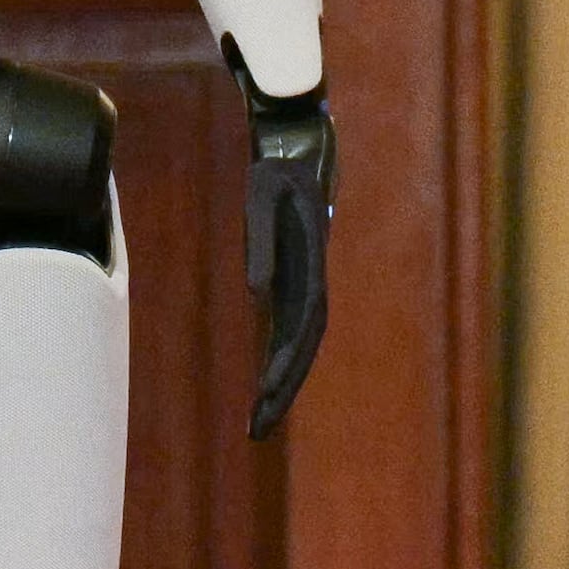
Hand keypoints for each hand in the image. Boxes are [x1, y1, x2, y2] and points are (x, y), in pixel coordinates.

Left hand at [237, 65, 335, 438]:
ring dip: (283, 378)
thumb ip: (262, 239)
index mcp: (310, 266)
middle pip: (302, 346)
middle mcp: (312, 278)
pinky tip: (266, 373)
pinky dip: (280, 353)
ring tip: (261, 414)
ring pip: (300, 339)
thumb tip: (256, 292)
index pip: (299, 331)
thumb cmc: (280, 164)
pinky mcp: (297, 270)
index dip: (283, 368)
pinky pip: (292, 323)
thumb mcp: (265, 195)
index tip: (264, 399)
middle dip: (281, 390)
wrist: (300, 139)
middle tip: (257, 430)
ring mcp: (307, 276)